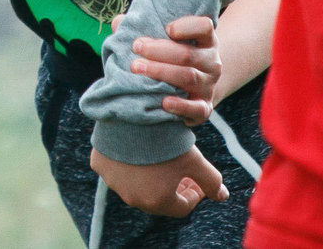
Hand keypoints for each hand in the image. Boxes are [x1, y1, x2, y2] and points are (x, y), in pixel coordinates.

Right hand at [91, 143, 228, 217]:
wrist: (130, 114)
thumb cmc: (165, 140)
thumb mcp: (194, 159)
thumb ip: (211, 180)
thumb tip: (223, 195)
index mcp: (158, 201)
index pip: (182, 206)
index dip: (194, 193)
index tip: (197, 181)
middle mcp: (133, 198)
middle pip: (159, 198)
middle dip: (173, 187)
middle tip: (181, 170)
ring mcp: (114, 182)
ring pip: (136, 185)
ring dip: (150, 177)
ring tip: (160, 158)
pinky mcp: (99, 165)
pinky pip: (117, 169)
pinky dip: (128, 164)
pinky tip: (137, 149)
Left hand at [130, 14, 220, 125]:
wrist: (191, 90)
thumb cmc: (170, 58)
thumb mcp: (162, 40)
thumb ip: (142, 28)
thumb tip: (118, 22)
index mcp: (204, 40)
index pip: (204, 27)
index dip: (187, 26)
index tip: (166, 28)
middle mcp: (211, 62)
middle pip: (188, 54)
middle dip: (159, 51)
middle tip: (136, 47)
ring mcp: (209, 86)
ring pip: (189, 77)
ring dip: (161, 72)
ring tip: (137, 68)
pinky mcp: (204, 108)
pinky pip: (197, 109)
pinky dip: (181, 106)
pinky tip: (164, 103)